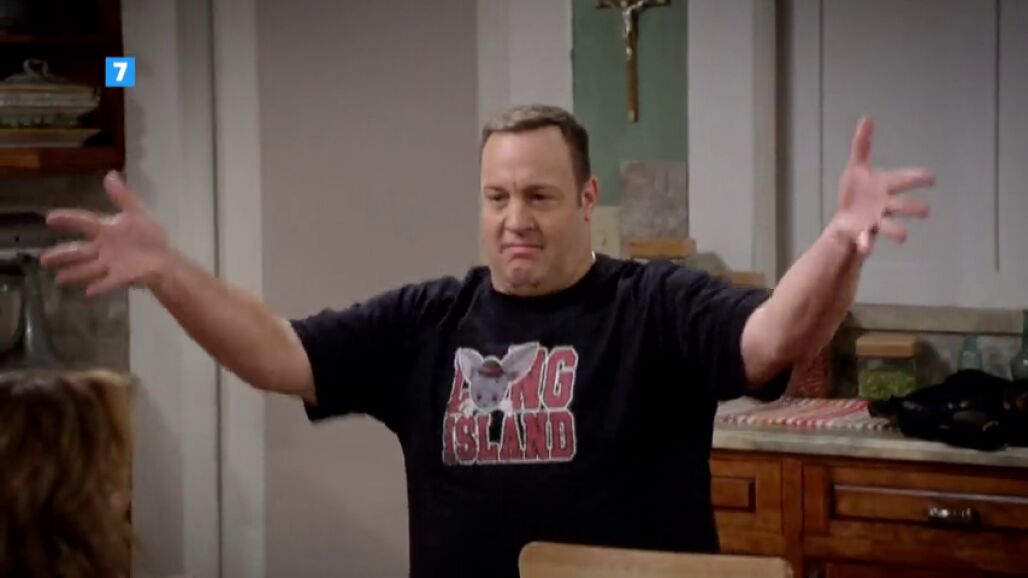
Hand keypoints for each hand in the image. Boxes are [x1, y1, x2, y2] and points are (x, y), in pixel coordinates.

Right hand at [40, 171, 170, 296]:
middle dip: (62, 255)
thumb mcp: (138, 213)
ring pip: (88, 269)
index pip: (83, 222)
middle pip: (79, 251)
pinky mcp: (121, 278)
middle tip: (42, 259)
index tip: (49, 218)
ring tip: (58, 279)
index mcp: (106, 230)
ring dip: (74, 274)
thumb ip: (123, 197)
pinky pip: (108, 283)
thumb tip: (110, 175)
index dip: (68, 219)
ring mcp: (110, 265)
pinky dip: (99, 287)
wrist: (164, 258)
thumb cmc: (149, 236)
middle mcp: (103, 249)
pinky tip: (87, 292)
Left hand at [832, 116, 933, 255]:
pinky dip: (867, 243)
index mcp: (885, 186)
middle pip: (902, 206)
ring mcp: (875, 220)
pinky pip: (866, 239)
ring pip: (888, 226)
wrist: (846, 218)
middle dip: (913, 208)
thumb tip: (866, 118)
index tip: (932, 177)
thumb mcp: (856, 166)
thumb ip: (862, 145)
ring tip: (904, 237)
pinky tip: (866, 248)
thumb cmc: (856, 191)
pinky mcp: (863, 233)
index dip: (918, 178)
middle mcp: (885, 205)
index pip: (904, 179)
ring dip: (896, 231)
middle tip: (927, 211)